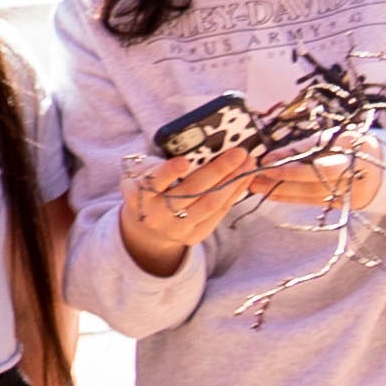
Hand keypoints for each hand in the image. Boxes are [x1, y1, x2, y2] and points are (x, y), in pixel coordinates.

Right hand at [118, 141, 263, 272]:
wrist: (146, 227)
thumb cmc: (149, 190)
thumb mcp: (144, 175)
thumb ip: (162, 164)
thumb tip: (199, 149)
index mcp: (138, 196)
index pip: (153, 183)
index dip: (168, 172)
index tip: (184, 161)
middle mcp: (157, 215)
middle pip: (192, 191)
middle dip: (218, 170)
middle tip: (238, 153)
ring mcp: (176, 228)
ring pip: (210, 203)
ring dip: (233, 181)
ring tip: (247, 163)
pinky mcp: (194, 236)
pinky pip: (218, 213)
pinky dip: (233, 194)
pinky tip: (243, 179)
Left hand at [240, 148, 379, 213]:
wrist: (382, 173)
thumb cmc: (354, 148)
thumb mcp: (337, 139)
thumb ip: (308, 147)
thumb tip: (274, 155)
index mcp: (356, 156)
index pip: (320, 163)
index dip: (293, 163)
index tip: (267, 160)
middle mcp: (353, 179)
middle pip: (312, 182)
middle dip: (281, 180)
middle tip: (253, 177)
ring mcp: (346, 196)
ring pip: (308, 195)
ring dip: (279, 191)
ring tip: (253, 186)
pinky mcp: (338, 206)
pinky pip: (310, 202)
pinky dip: (289, 197)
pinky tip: (269, 193)